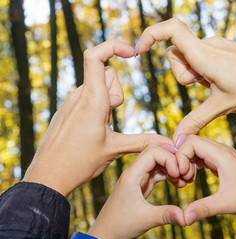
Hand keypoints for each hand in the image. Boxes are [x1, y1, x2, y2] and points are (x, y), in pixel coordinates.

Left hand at [23, 40, 172, 196]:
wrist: (48, 176)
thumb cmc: (80, 163)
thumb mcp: (115, 149)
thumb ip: (144, 142)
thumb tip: (169, 143)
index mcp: (92, 99)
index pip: (96, 56)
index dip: (113, 46)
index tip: (131, 52)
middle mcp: (79, 95)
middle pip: (107, 74)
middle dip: (117, 92)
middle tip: (109, 120)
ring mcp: (71, 102)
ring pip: (99, 87)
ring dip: (107, 102)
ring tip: (100, 129)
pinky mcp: (67, 110)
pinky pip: (87, 97)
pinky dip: (97, 107)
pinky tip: (92, 130)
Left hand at [87, 145, 185, 238]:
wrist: (106, 233)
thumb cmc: (119, 226)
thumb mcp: (145, 220)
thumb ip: (166, 215)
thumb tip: (187, 217)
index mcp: (132, 174)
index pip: (152, 152)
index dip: (168, 158)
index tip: (178, 173)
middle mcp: (135, 171)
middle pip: (157, 152)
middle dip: (173, 159)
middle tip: (186, 173)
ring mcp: (139, 177)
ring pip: (159, 161)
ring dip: (173, 167)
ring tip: (185, 180)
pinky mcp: (143, 184)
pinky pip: (159, 172)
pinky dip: (170, 175)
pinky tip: (180, 184)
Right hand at [135, 18, 235, 142]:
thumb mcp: (222, 107)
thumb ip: (195, 121)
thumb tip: (177, 139)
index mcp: (206, 55)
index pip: (172, 29)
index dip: (151, 35)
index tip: (139, 51)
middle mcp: (211, 44)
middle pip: (176, 52)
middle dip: (181, 73)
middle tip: (202, 87)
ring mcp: (220, 44)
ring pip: (190, 55)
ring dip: (194, 73)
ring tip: (216, 86)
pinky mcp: (227, 48)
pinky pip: (204, 55)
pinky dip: (205, 70)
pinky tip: (224, 82)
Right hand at [175, 135, 235, 224]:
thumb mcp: (226, 203)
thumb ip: (204, 208)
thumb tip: (183, 218)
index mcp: (221, 154)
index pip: (191, 141)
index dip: (181, 155)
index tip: (181, 174)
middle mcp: (221, 150)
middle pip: (192, 143)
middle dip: (181, 158)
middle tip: (181, 178)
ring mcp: (222, 154)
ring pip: (196, 149)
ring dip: (187, 162)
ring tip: (187, 180)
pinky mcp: (222, 161)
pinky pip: (202, 156)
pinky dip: (193, 164)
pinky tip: (193, 179)